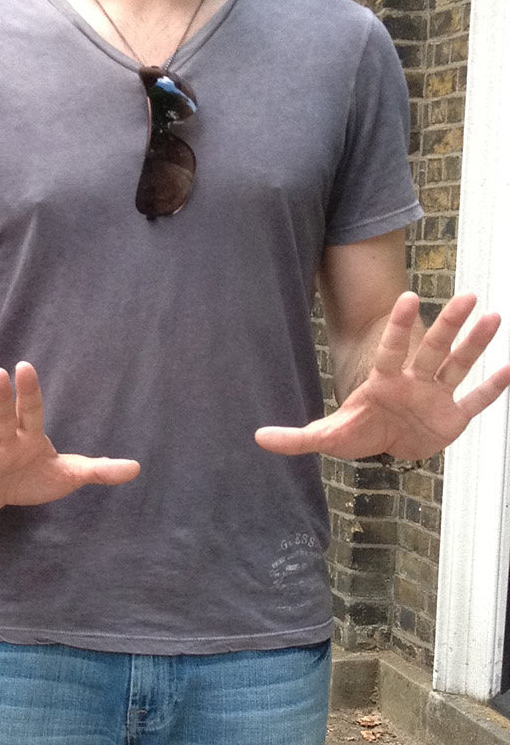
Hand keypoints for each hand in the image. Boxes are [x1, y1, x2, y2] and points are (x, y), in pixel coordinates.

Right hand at [0, 362, 138, 512]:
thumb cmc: (32, 478)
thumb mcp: (68, 475)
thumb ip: (99, 470)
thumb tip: (136, 469)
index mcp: (29, 435)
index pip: (30, 409)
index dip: (28, 390)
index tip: (24, 367)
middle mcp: (5, 439)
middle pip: (4, 416)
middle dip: (2, 397)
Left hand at [256, 291, 509, 460]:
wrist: (387, 447)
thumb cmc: (359, 432)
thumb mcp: (327, 436)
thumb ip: (296, 437)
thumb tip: (259, 437)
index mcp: (383, 381)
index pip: (392, 349)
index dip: (399, 326)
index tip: (408, 297)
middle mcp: (414, 381)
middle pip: (433, 349)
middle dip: (448, 325)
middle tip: (467, 296)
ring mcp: (436, 396)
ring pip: (459, 365)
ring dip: (476, 343)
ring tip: (492, 316)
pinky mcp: (454, 416)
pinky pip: (477, 399)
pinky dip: (494, 387)